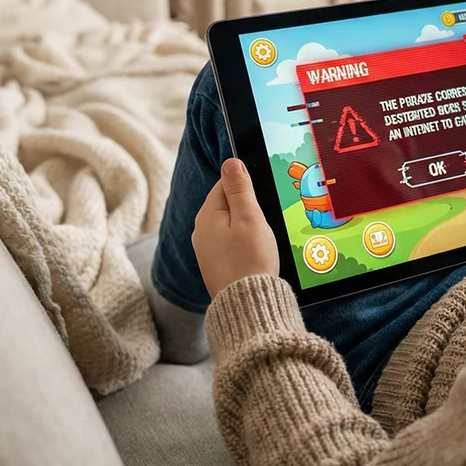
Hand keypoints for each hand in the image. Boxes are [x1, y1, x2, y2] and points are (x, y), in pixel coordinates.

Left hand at [192, 158, 279, 297]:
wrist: (248, 304)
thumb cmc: (251, 260)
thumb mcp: (249, 217)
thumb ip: (239, 188)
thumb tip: (230, 161)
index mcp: (207, 215)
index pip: (225, 185)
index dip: (247, 189)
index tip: (262, 201)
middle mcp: (200, 231)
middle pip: (227, 206)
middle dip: (247, 210)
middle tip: (264, 223)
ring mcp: (206, 250)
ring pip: (230, 226)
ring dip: (246, 229)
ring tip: (261, 242)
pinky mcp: (215, 266)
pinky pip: (230, 245)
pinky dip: (243, 245)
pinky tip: (255, 255)